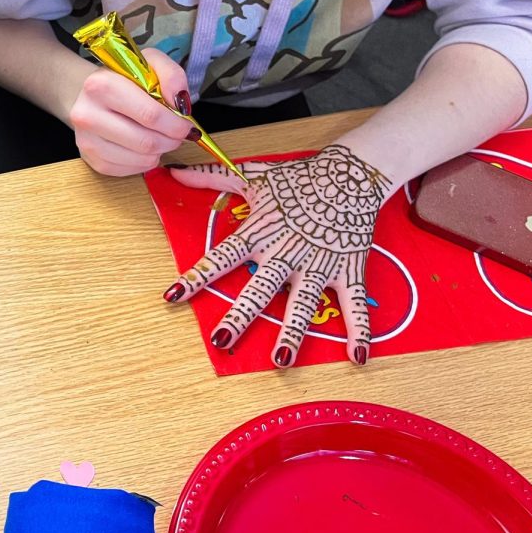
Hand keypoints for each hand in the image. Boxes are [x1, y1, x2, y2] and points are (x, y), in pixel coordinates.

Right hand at [69, 48, 198, 175]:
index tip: (186, 125)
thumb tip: (180, 103)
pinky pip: (131, 170)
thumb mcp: (150, 63)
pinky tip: (145, 147)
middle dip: (171, 140)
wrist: (92, 96)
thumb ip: (172, 75)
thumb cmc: (125, 79)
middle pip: (146, 142)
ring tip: (161, 137)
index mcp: (101, 86)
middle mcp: (87, 115)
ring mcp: (87, 141)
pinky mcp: (91, 160)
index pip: (149, 115)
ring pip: (141, 159)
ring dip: (160, 151)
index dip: (176, 124)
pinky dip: (146, 161)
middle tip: (178, 134)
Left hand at [163, 145, 391, 366]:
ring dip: (293, 332)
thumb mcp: (253, 176)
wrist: (351, 172)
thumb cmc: (298, 178)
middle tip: (221, 342)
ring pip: (303, 302)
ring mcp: (318, 263)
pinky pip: (354, 303)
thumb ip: (211, 177)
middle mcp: (286, 252)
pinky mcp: (348, 268)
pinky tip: (357, 356)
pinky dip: (359, 329)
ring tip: (281, 361)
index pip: (221, 257)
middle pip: (259, 289)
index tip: (172, 296)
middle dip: (240, 316)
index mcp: (260, 233)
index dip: (196, 276)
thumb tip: (173, 171)